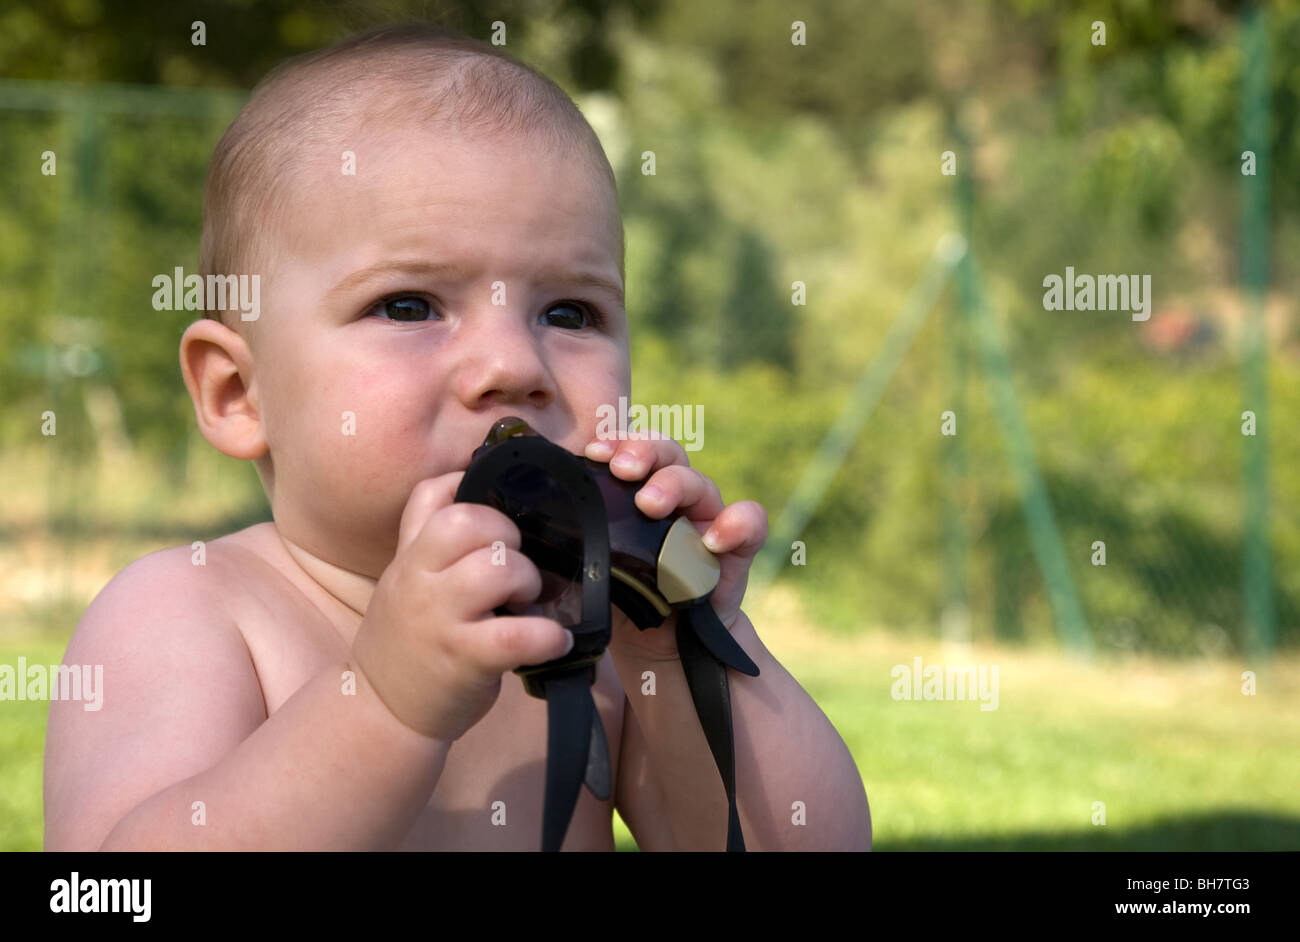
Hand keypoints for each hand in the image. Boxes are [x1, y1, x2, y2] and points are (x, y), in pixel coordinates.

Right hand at [350, 472, 573, 742]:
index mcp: (408, 556)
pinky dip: (548, 636)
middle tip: (516, 564)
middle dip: (508, 534)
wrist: (381, 713)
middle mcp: (418, 579)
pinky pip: (517, 635)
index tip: (497, 502)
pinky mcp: (464, 658)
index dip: (469, 485)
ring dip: (528, 580)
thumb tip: (489, 510)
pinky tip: (555, 641)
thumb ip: (434, 548)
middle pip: (468, 521)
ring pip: (497, 569)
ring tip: (528, 601)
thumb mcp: (406, 584)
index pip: (430, 495)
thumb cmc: (408, 643)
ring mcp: (439, 618)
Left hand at [583, 430, 767, 661]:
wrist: (657, 643)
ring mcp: (707, 521)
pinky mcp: (734, 551)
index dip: (617, 442)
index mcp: (638, 491)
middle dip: (644, 452)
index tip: (592, 452)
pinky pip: (750, 523)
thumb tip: (521, 515)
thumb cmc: (617, 592)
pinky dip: (737, 524)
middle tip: (623, 470)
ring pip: (701, 483)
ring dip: (676, 485)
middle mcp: (675, 499)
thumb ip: (568, 532)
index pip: (632, 449)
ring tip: (651, 504)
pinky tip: (713, 539)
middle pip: (668, 454)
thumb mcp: (587, 559)